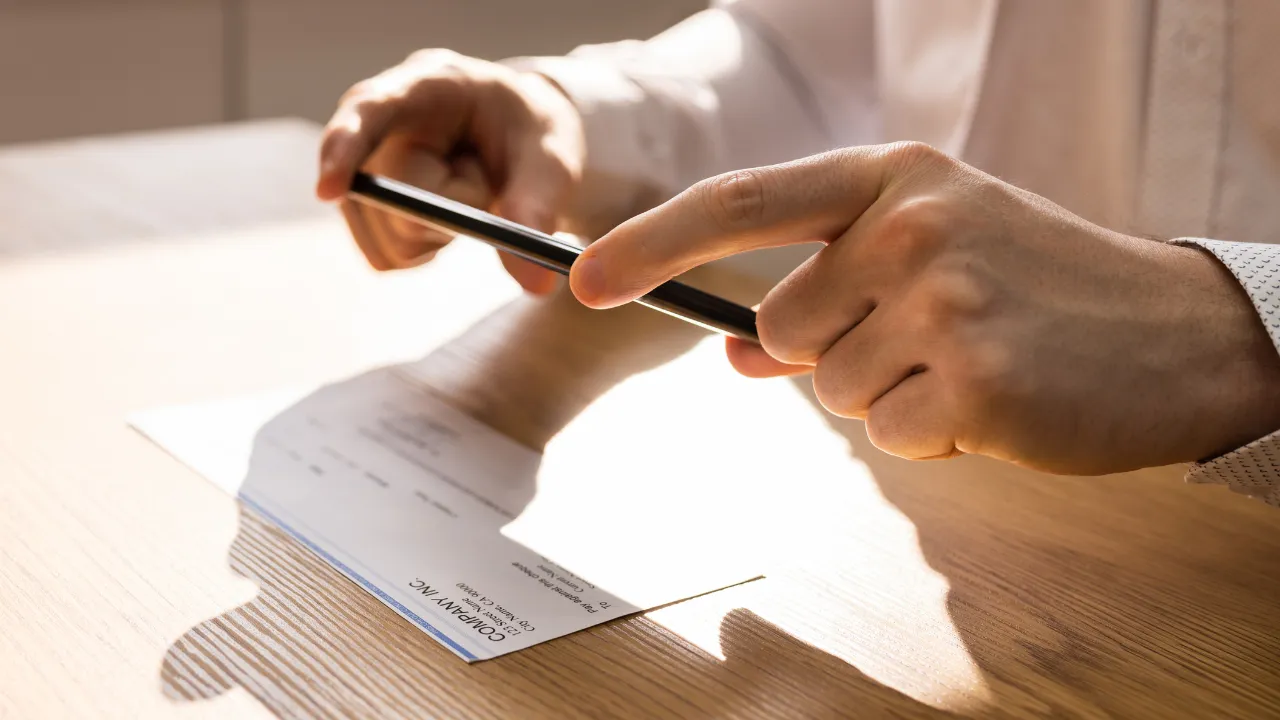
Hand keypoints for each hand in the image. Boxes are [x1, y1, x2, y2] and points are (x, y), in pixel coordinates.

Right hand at [316, 49, 584, 293]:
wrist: (522, 140)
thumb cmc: (532, 136)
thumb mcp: (552, 162)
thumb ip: (538, 210)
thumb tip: (534, 280)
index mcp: (429, 84)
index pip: (369, 107)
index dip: (344, 147)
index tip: (328, 191)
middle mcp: (383, 121)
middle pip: (387, 196)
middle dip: (443, 213)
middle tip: (484, 185)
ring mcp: (366, 165)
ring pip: (387, 236)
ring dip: (438, 233)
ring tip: (465, 191)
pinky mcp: (365, 208)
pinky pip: (386, 256)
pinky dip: (424, 251)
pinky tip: (444, 217)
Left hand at [569, 143, 1279, 473]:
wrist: (1176, 332)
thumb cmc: (1038, 287)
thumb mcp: (933, 255)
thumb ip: (826, 291)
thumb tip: (732, 350)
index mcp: (893, 177)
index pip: (740, 202)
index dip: (651, 241)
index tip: (583, 278)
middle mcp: (910, 225)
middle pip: (781, 329)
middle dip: (835, 353)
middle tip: (929, 337)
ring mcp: (944, 300)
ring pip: (829, 391)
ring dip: (889, 395)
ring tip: (972, 361)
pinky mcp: (974, 381)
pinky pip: (889, 434)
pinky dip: (931, 433)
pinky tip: (996, 398)